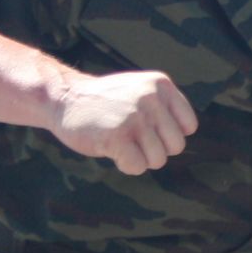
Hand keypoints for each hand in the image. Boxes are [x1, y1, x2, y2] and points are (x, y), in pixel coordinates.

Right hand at [49, 70, 198, 174]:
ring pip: (158, 159)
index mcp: (161, 85)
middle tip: (133, 140)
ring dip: (140, 159)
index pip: (189, 126)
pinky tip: (112, 151)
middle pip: (176, 146)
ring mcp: (135, 117)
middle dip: (156, 150)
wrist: (63, 98)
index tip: (150, 132)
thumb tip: (187, 133)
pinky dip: (126, 165)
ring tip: (121, 143)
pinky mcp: (117, 136)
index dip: (169, 136)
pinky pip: (137, 167)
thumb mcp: (141, 90)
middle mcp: (151, 98)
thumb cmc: (105, 101)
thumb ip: (165, 106)